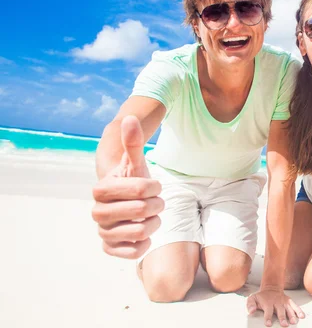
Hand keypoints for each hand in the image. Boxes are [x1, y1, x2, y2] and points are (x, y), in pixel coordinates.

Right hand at [91, 116, 163, 258]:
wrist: (126, 203)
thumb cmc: (132, 180)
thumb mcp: (134, 162)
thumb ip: (132, 143)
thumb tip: (130, 118)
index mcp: (101, 190)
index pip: (141, 189)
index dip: (155, 187)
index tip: (154, 186)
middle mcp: (97, 213)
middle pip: (142, 210)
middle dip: (157, 205)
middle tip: (156, 202)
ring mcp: (103, 233)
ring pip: (141, 231)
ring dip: (154, 223)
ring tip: (150, 216)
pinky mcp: (110, 249)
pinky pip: (135, 251)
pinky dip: (145, 242)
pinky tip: (144, 232)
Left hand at [247, 288, 304, 326]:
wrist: (271, 288)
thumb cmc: (262, 297)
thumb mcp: (253, 298)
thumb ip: (250, 305)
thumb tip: (251, 311)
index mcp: (268, 303)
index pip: (268, 311)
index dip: (268, 317)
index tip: (268, 323)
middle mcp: (277, 302)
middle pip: (280, 311)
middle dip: (282, 318)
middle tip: (284, 324)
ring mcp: (284, 302)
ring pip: (288, 309)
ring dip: (291, 315)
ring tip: (293, 322)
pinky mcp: (289, 302)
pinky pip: (295, 306)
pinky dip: (299, 310)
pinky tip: (301, 316)